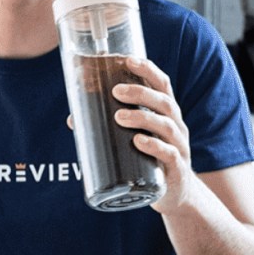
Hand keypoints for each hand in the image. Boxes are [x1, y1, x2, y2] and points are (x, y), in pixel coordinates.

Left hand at [111, 57, 195, 212]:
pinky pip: (170, 154)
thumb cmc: (150, 158)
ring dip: (142, 117)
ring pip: (166, 125)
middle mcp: (177, 125)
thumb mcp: (135, 137)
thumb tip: (74, 119)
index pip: (162, 84)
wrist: (175, 194)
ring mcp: (180, 147)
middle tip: (114, 91)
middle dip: (140, 92)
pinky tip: (139, 141)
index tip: (127, 60)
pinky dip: (154, 146)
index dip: (147, 70)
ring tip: (119, 117)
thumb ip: (109, 126)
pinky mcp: (178, 169)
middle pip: (164, 102)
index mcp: (166, 113)